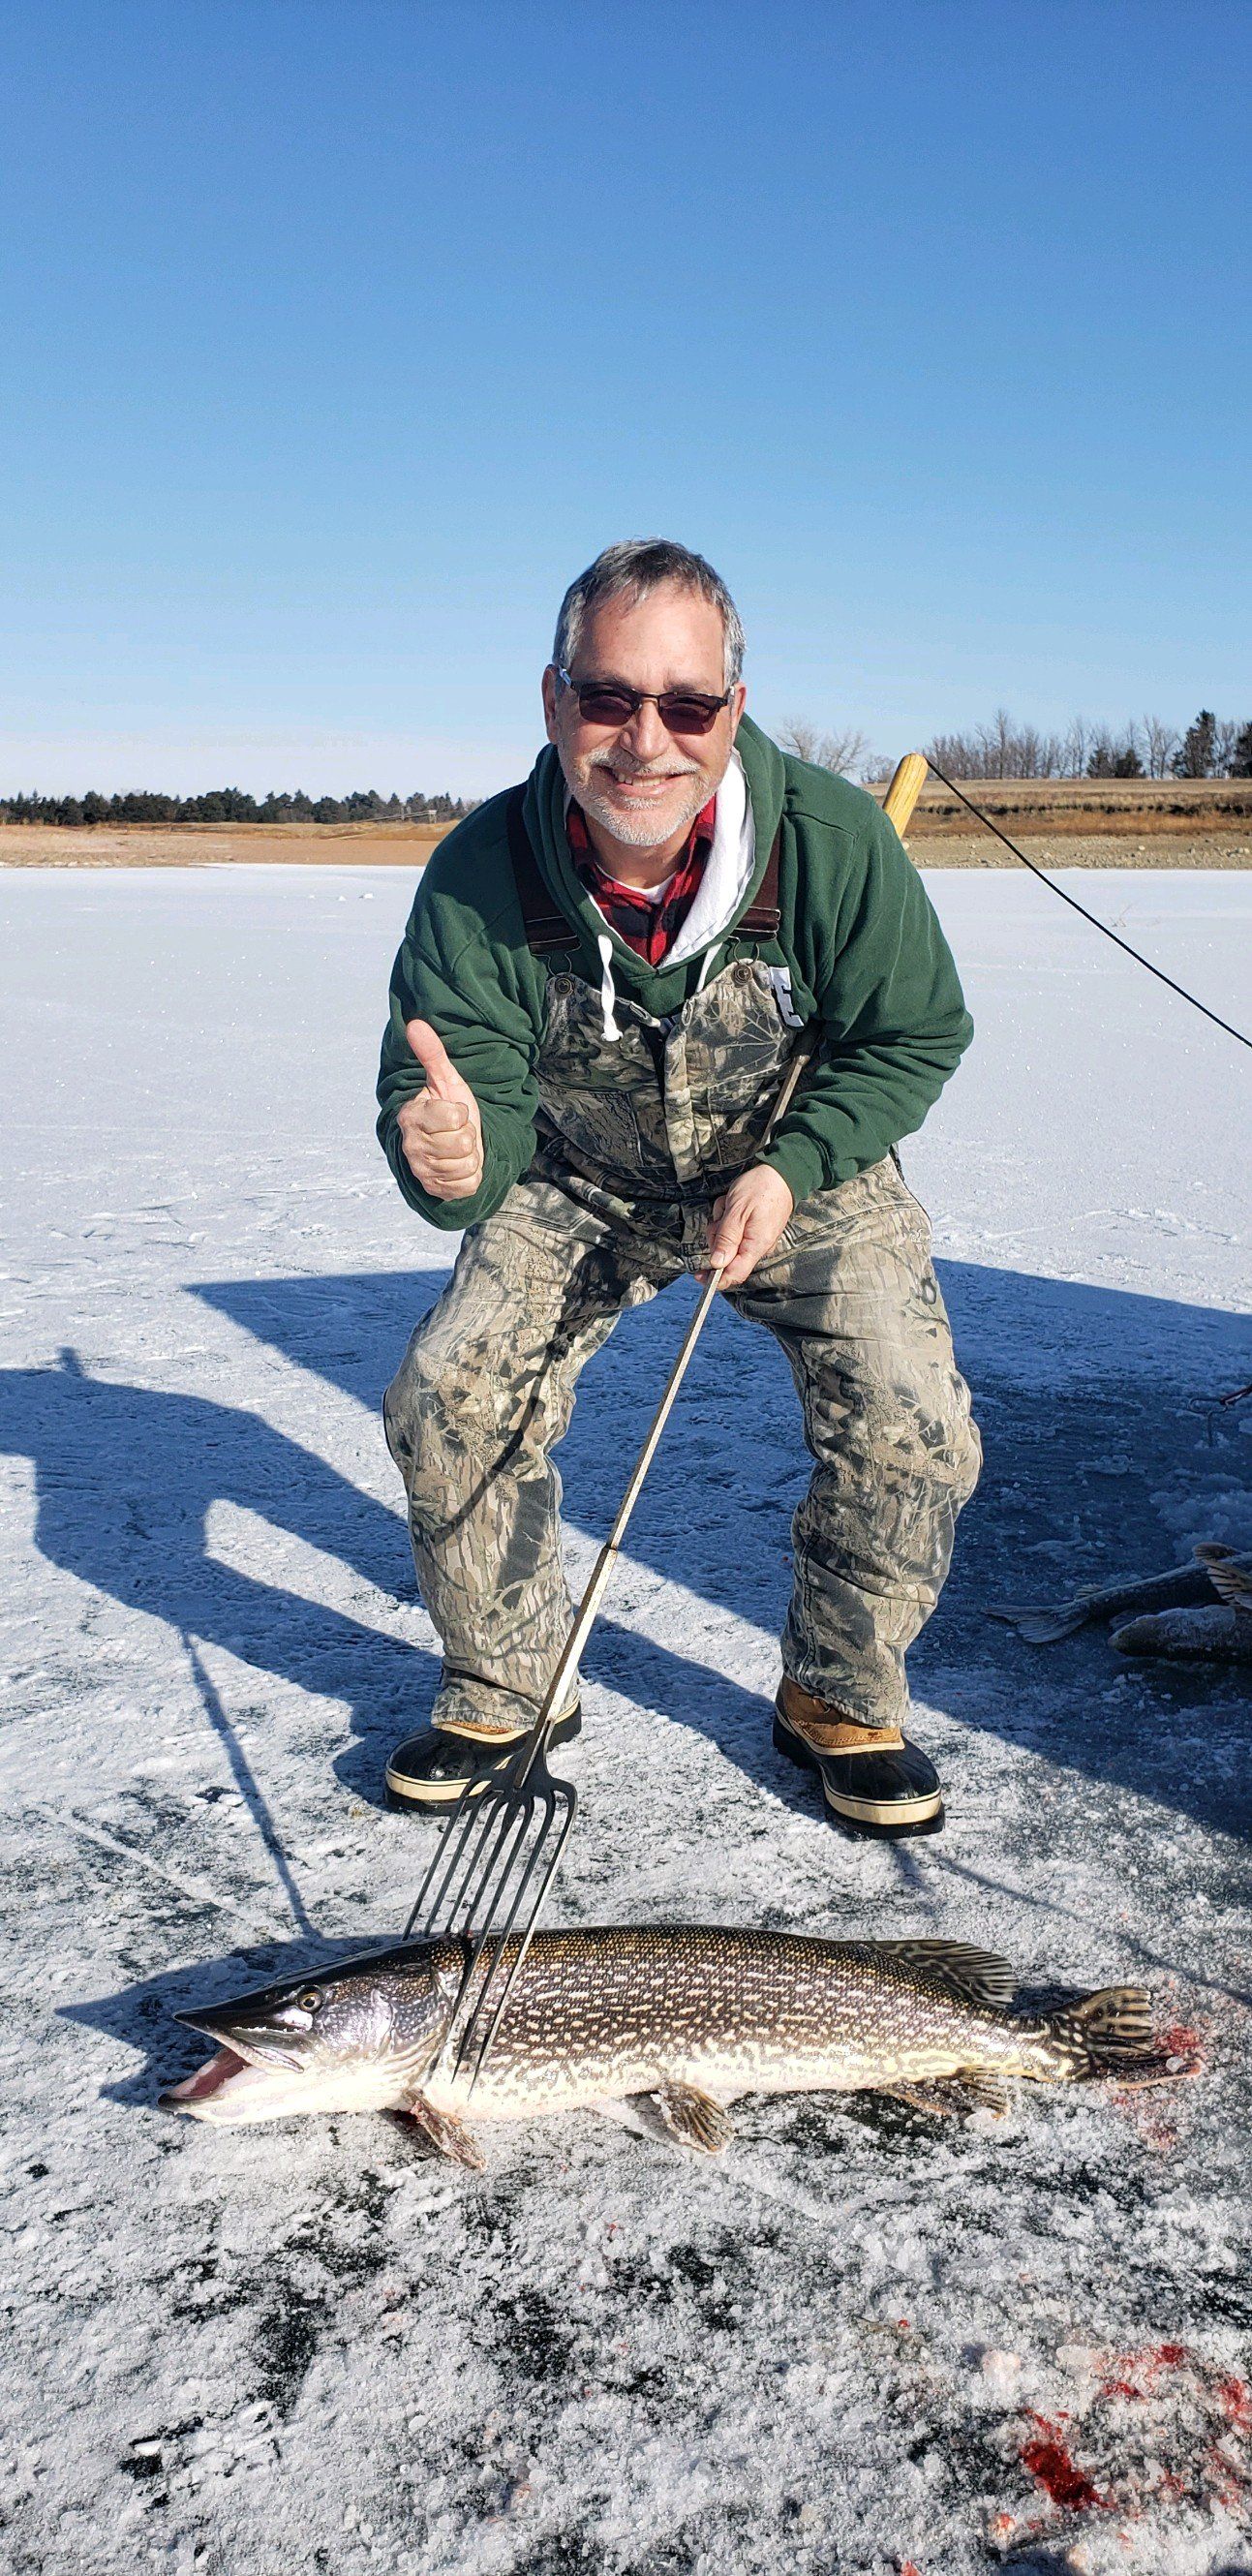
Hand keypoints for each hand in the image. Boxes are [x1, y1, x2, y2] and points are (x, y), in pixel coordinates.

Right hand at [396, 1020, 484, 1200]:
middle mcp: (411, 1145)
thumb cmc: (448, 1111)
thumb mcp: (446, 1082)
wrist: (451, 1145)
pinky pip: (468, 1184)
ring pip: (467, 1163)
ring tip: (459, 1148)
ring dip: (471, 1156)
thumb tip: (415, 1023)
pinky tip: (460, 1167)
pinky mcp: (435, 1190)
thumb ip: (432, 1054)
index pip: (455, 1116)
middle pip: (463, 1142)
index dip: (462, 1113)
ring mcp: (421, 1170)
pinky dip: (471, 1176)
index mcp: (411, 1117)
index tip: (453, 1113)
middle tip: (457, 1132)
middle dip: (468, 1135)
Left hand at [704, 1167, 794, 1287]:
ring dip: (721, 1224)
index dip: (715, 1279)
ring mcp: (755, 1238)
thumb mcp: (737, 1211)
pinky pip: (733, 1231)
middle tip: (720, 1217)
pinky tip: (732, 1204)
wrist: (781, 1173)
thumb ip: (727, 1238)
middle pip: (726, 1256)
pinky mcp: (753, 1230)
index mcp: (756, 1245)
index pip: (734, 1274)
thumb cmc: (760, 1188)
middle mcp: (757, 1247)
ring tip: (728, 1204)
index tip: (697, 1275)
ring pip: (727, 1241)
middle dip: (716, 1237)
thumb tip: (716, 1264)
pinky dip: (727, 1218)